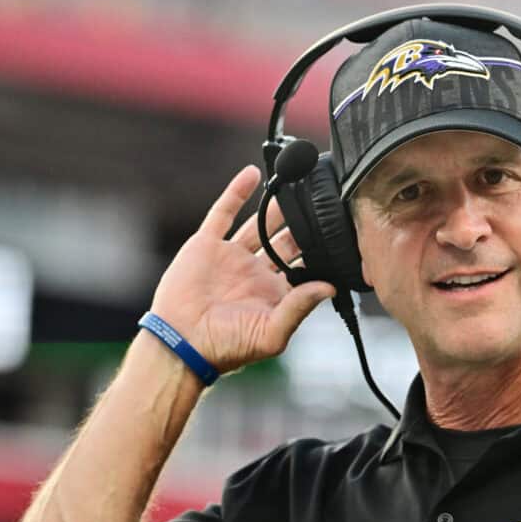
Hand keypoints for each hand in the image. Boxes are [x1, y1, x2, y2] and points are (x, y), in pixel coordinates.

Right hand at [149, 166, 334, 372]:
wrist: (181, 343)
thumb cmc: (227, 347)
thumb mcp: (271, 333)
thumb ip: (300, 307)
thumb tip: (330, 287)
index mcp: (275, 293)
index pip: (305, 266)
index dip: (320, 252)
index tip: (339, 232)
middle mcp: (256, 272)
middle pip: (286, 240)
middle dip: (304, 224)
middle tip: (322, 203)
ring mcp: (232, 256)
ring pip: (260, 224)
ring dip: (277, 206)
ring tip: (297, 186)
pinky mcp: (207, 245)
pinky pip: (224, 213)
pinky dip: (237, 192)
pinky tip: (253, 174)